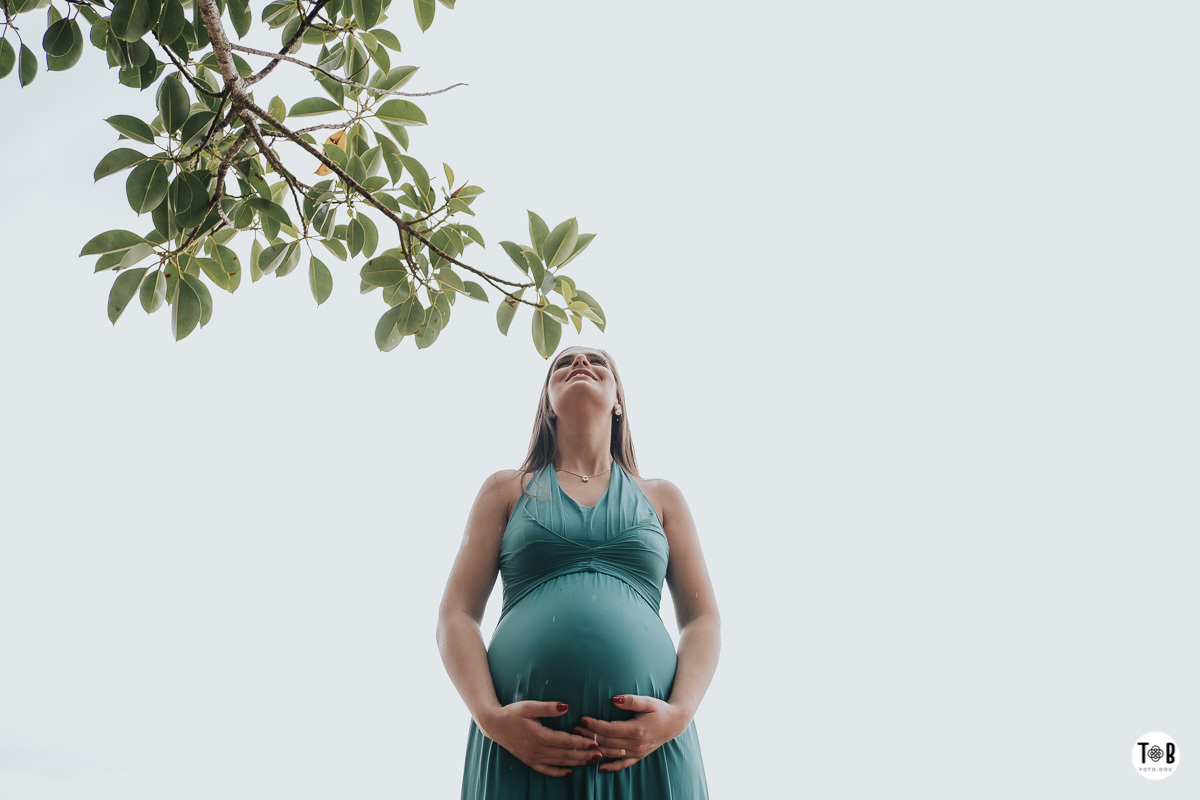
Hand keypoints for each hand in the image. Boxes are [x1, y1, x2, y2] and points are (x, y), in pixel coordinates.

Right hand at [478, 701, 602, 776]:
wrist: (494, 725)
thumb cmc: (512, 712)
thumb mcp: (529, 706)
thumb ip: (548, 708)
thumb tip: (566, 707)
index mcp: (539, 736)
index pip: (565, 741)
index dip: (581, 743)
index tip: (595, 743)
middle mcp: (537, 750)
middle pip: (565, 754)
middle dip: (584, 755)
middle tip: (600, 754)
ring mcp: (533, 757)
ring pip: (559, 762)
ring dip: (576, 762)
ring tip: (591, 762)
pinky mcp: (529, 760)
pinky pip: (546, 770)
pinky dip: (559, 772)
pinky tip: (569, 772)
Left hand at [573, 694, 687, 772]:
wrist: (675, 723)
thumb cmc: (660, 709)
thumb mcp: (647, 701)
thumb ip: (631, 701)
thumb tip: (614, 699)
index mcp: (636, 730)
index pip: (609, 729)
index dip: (594, 725)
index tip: (582, 719)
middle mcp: (635, 744)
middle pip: (607, 741)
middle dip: (589, 736)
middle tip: (574, 729)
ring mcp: (637, 752)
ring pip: (611, 753)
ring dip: (595, 749)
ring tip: (580, 743)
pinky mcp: (638, 756)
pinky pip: (623, 764)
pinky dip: (611, 766)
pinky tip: (599, 767)